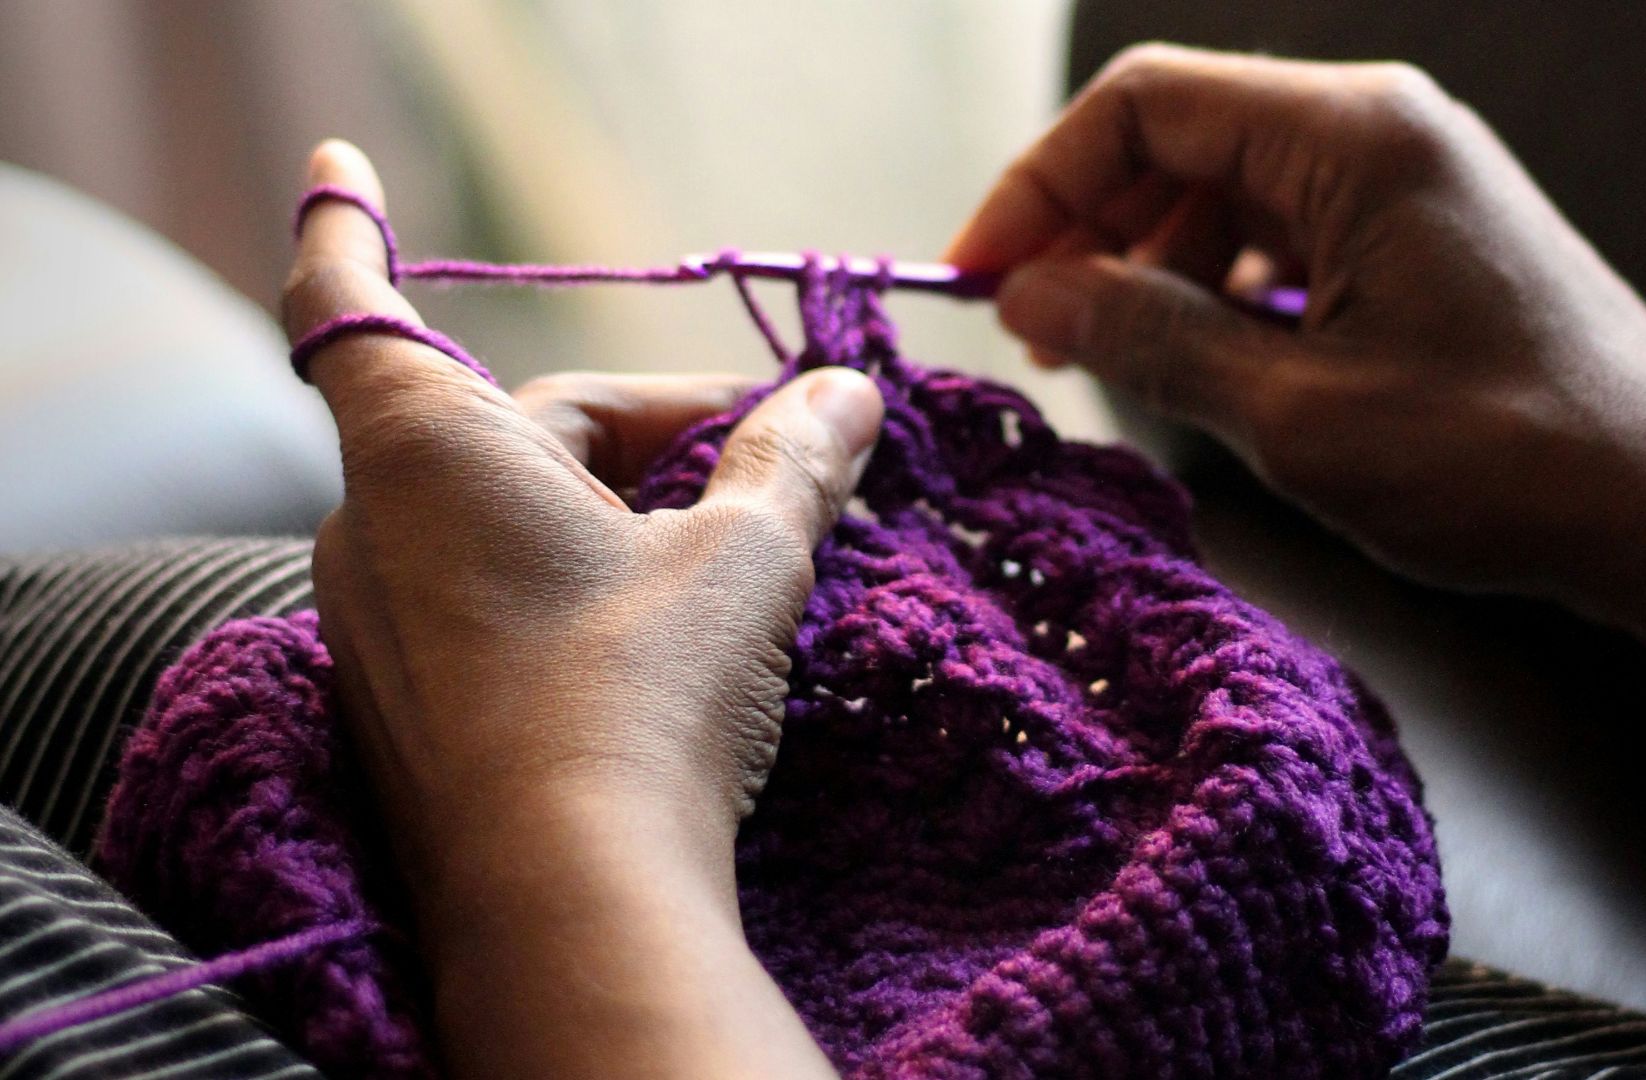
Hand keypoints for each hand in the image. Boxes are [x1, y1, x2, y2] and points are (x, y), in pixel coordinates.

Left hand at [284, 140, 856, 1077]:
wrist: (574, 902)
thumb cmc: (642, 698)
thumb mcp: (742, 559)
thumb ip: (794, 462)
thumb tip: (849, 393)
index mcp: (432, 453)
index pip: (357, 305)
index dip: (348, 228)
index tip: (342, 166)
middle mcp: (377, 530)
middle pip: (515, 429)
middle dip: (645, 433)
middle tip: (771, 460)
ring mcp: (381, 630)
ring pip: (509, 523)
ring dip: (619, 514)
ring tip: (740, 554)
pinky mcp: (411, 710)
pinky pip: (491, 603)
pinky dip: (576, 588)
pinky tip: (671, 638)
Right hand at [949, 46, 1645, 864]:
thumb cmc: (1505, 462)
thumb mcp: (1296, 412)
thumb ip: (1149, 340)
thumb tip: (1031, 296)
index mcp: (1352, 135)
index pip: (1145, 104)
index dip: (1040, 185)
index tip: (978, 276)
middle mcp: (1381, 129)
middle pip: (1181, 138)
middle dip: (1090, 229)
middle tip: (1035, 336)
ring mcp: (1407, 179)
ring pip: (1227, 190)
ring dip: (1153, 267)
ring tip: (1112, 364)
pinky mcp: (1423, 235)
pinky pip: (1287, 233)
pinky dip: (1223, 289)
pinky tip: (1206, 365)